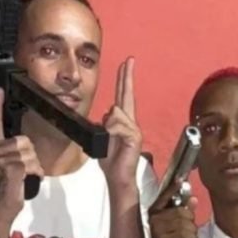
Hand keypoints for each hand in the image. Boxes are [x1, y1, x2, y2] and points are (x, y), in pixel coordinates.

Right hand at [0, 88, 43, 222]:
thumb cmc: (4, 189)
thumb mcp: (3, 167)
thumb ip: (9, 152)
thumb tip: (23, 145)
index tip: (0, 91)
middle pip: (25, 141)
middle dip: (30, 157)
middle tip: (22, 171)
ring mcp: (2, 159)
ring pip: (31, 153)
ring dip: (34, 167)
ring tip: (23, 177)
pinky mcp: (12, 168)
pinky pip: (33, 164)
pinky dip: (35, 174)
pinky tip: (27, 181)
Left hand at [100, 58, 141, 189]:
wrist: (117, 177)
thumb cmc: (111, 160)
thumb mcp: (103, 138)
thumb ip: (105, 124)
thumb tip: (109, 113)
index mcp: (123, 121)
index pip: (123, 96)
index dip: (124, 79)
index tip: (126, 64)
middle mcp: (131, 122)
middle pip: (126, 95)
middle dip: (127, 77)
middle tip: (129, 60)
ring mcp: (134, 129)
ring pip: (115, 113)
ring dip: (108, 126)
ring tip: (109, 140)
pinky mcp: (135, 137)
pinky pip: (118, 125)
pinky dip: (112, 132)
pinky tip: (113, 141)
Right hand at [149, 179, 197, 237]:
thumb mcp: (178, 227)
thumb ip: (184, 212)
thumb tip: (193, 199)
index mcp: (154, 212)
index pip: (165, 196)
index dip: (174, 188)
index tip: (181, 180)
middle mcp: (153, 217)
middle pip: (181, 211)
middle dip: (191, 222)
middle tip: (189, 233)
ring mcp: (156, 228)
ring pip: (185, 222)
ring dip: (192, 233)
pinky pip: (185, 233)